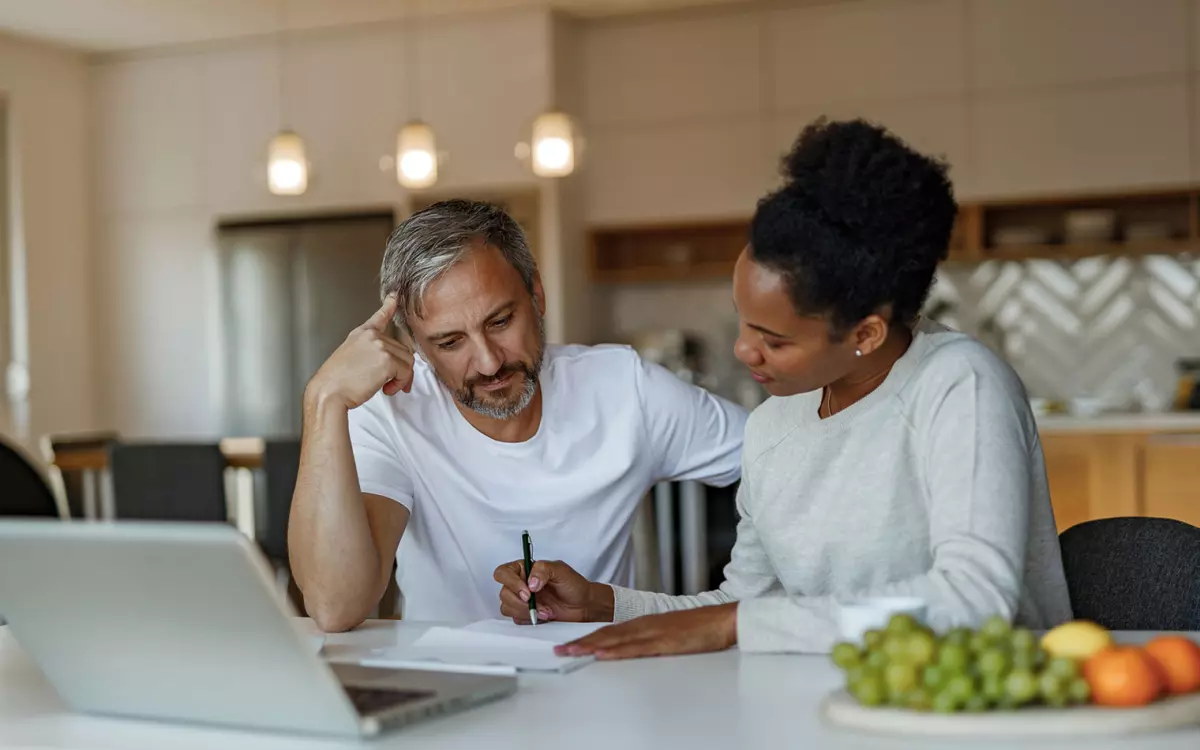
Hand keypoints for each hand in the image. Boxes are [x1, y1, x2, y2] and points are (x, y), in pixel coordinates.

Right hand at [305, 295, 413, 410]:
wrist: (329, 392)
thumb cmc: (336, 381)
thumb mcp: (350, 357)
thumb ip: (370, 352)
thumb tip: (391, 362)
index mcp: (361, 334)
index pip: (379, 317)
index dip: (389, 306)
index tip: (394, 296)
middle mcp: (372, 336)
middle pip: (402, 349)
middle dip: (401, 368)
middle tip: (391, 383)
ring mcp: (381, 346)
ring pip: (408, 361)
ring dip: (401, 378)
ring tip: (385, 387)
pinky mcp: (388, 360)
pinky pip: (406, 372)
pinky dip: (400, 383)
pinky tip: (386, 389)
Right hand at [493, 559, 613, 623]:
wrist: (583, 606)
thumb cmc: (573, 585)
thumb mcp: (560, 570)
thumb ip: (543, 570)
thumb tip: (530, 583)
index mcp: (524, 569)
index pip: (503, 572)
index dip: (511, 583)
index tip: (528, 592)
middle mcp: (519, 584)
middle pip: (504, 593)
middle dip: (521, 602)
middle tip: (539, 605)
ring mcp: (521, 601)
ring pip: (507, 608)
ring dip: (527, 612)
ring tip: (546, 611)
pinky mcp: (525, 615)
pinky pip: (516, 619)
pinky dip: (530, 619)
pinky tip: (544, 616)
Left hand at [554, 603, 737, 660]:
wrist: (721, 619)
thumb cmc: (698, 628)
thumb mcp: (668, 634)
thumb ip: (649, 640)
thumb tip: (630, 651)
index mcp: (643, 624)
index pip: (608, 631)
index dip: (586, 638)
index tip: (568, 645)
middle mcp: (643, 625)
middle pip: (606, 634)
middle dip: (581, 642)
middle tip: (559, 650)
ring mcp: (652, 632)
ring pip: (615, 640)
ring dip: (591, 646)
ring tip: (571, 652)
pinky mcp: (663, 641)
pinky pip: (635, 647)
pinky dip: (616, 651)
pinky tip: (603, 653)